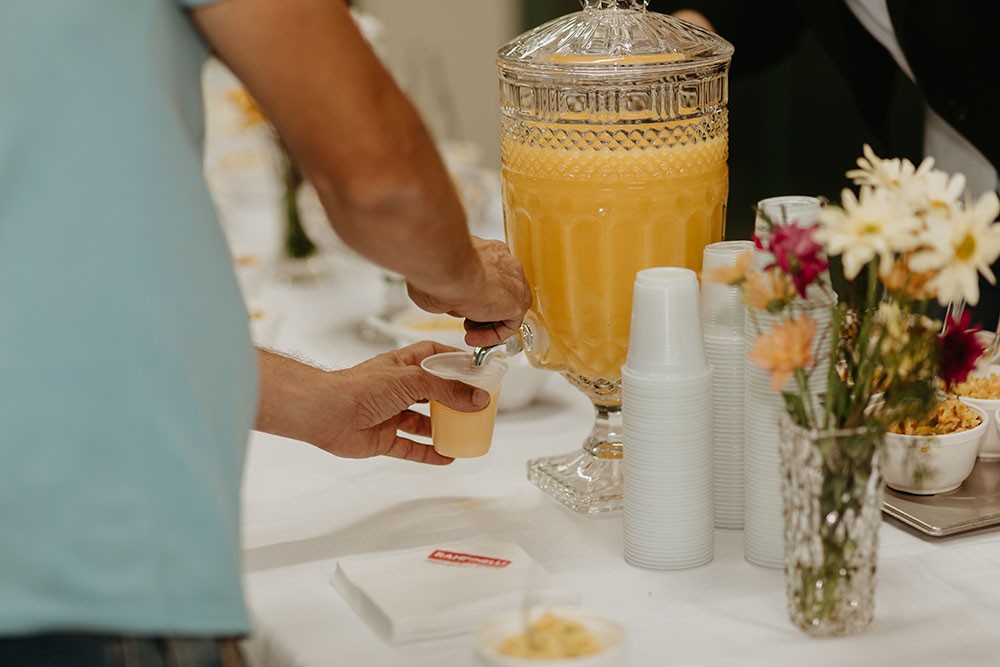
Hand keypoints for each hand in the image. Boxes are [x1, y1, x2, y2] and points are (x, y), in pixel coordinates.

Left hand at [255, 342, 489, 464]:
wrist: (327, 412)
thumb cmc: (359, 387)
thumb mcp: (412, 380)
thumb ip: (447, 389)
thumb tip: (477, 398)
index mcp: (401, 364)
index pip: (433, 355)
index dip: (453, 360)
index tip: (475, 368)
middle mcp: (396, 388)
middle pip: (432, 391)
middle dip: (453, 399)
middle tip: (476, 405)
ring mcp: (390, 414)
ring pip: (423, 421)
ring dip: (443, 428)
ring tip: (465, 432)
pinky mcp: (383, 438)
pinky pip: (411, 447)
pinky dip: (428, 453)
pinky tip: (446, 456)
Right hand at [407, 237, 531, 347]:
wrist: (447, 268)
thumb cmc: (438, 267)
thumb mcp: (441, 280)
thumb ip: (450, 289)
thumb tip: (447, 301)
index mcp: (488, 251)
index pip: (491, 275)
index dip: (476, 295)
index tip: (461, 305)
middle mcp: (504, 263)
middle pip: (501, 291)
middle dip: (483, 309)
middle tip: (465, 320)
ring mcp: (515, 281)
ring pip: (507, 307)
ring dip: (488, 323)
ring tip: (469, 332)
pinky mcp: (518, 302)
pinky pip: (511, 324)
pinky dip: (494, 335)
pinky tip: (476, 337)